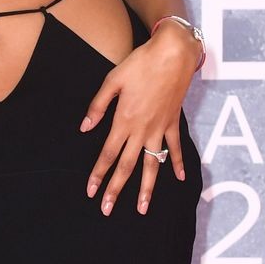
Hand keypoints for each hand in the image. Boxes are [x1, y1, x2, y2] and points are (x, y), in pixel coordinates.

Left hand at [79, 26, 197, 214]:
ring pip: (152, 165)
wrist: (173, 53)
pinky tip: (179, 179)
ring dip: (147, 188)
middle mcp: (142, 130)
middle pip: (127, 166)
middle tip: (107, 210)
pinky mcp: (173, 122)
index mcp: (123, 121)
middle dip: (116, 190)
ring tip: (142, 208)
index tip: (90, 192)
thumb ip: (98, 107)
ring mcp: (159, 128)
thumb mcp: (112, 81)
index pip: (108, 155)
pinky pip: (176, 148)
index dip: (98, 174)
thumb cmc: (140, 64)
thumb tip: (84, 128)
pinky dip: (178, 163)